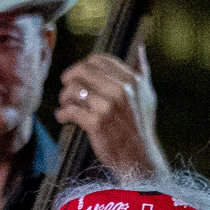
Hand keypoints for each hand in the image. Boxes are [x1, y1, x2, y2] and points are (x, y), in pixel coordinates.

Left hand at [56, 43, 166, 178]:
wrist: (140, 159)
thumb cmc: (141, 128)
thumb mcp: (147, 96)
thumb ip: (143, 72)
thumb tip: (141, 49)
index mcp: (131, 80)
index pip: (97, 60)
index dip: (83, 67)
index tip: (78, 78)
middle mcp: (121, 90)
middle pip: (82, 71)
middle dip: (69, 79)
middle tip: (67, 91)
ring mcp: (108, 106)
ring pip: (73, 89)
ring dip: (64, 98)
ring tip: (66, 106)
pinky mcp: (96, 123)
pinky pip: (70, 110)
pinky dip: (62, 114)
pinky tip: (63, 118)